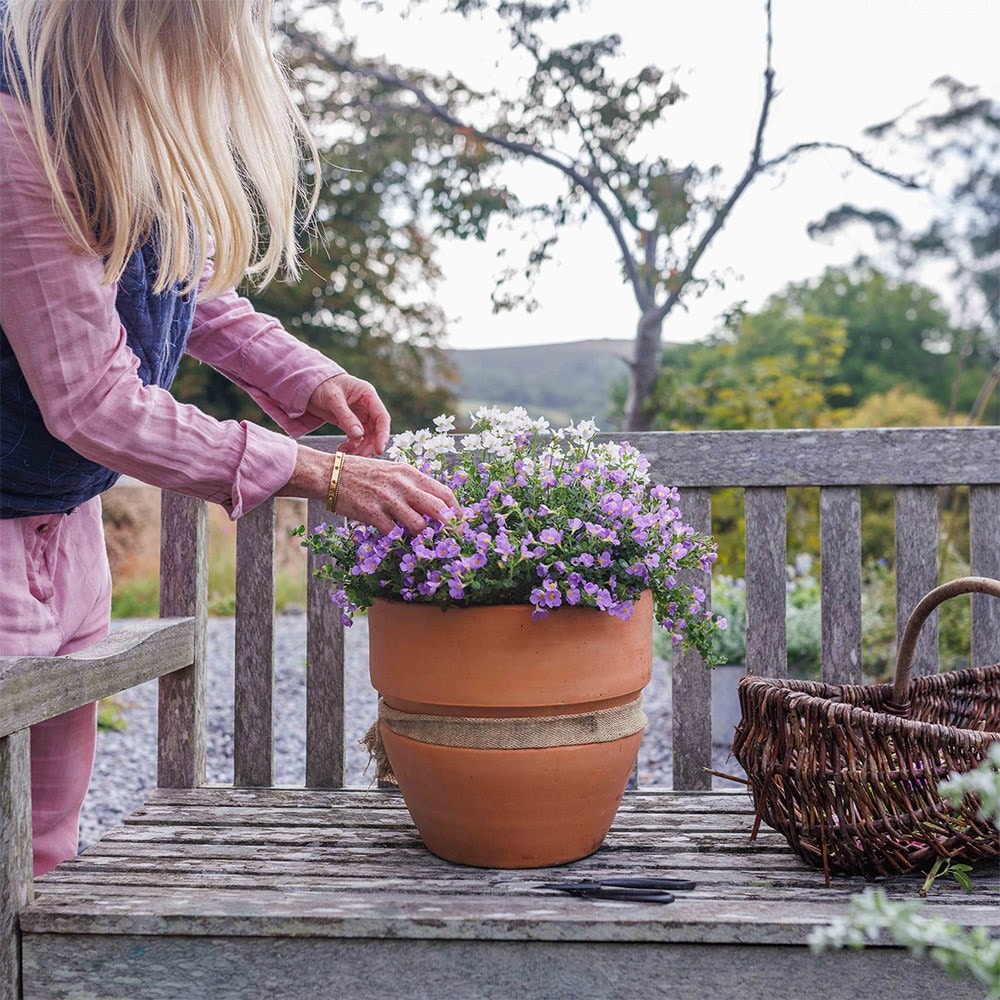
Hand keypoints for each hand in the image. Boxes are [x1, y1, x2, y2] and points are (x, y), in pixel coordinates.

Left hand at [307, 374, 389, 456]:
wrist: (309, 384)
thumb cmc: (322, 385)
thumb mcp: (333, 399)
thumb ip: (346, 417)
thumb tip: (359, 435)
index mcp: (368, 395)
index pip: (382, 417)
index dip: (383, 435)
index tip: (378, 450)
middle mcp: (368, 406)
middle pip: (376, 430)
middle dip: (369, 445)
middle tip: (359, 458)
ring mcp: (360, 416)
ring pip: (367, 437)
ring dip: (360, 448)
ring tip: (347, 455)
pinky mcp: (352, 423)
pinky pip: (356, 438)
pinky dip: (351, 447)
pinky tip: (342, 450)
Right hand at [335, 454, 457, 535]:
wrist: (330, 474)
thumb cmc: (363, 474)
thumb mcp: (392, 472)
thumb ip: (412, 486)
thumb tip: (433, 506)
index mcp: (410, 473)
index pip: (445, 493)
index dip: (456, 512)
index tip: (460, 524)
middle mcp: (403, 485)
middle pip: (439, 509)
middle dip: (449, 528)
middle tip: (451, 541)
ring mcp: (388, 499)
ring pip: (419, 525)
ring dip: (421, 537)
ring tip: (419, 543)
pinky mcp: (373, 513)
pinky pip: (394, 534)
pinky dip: (398, 542)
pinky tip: (396, 542)